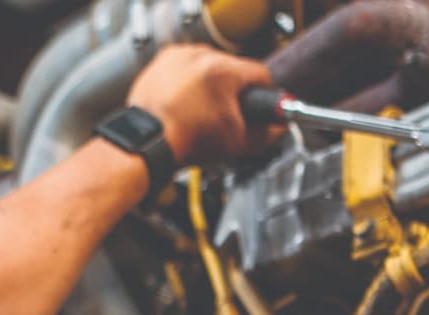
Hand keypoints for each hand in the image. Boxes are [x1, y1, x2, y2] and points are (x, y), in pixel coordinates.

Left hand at [127, 46, 279, 165]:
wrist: (149, 144)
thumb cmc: (185, 141)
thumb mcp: (237, 143)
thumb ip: (266, 134)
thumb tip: (278, 128)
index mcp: (223, 71)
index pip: (261, 74)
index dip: (265, 93)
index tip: (260, 104)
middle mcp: (201, 56)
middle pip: (234, 70)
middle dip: (234, 92)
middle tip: (226, 116)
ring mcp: (180, 56)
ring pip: (209, 67)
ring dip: (211, 84)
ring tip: (203, 111)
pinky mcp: (163, 61)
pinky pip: (186, 67)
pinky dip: (189, 82)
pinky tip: (187, 103)